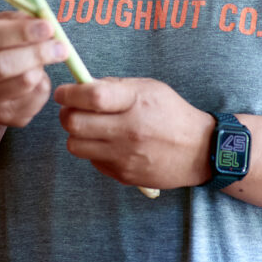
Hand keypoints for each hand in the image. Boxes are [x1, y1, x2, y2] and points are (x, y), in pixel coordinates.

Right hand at [0, 11, 68, 126]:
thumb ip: (19, 20)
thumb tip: (45, 23)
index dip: (21, 32)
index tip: (48, 27)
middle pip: (2, 65)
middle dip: (37, 53)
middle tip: (61, 47)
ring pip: (22, 84)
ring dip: (41, 68)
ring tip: (46, 57)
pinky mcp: (2, 116)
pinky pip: (34, 99)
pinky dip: (43, 84)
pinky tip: (37, 76)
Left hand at [54, 77, 213, 188]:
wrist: (199, 152)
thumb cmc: (172, 114)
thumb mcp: (149, 89)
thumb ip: (115, 87)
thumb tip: (82, 86)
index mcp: (136, 103)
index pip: (92, 96)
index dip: (69, 93)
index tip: (63, 93)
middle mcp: (129, 131)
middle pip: (74, 123)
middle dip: (66, 114)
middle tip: (72, 110)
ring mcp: (125, 156)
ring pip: (75, 146)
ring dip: (77, 135)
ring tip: (90, 129)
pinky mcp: (123, 175)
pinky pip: (92, 161)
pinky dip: (94, 151)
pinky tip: (109, 144)